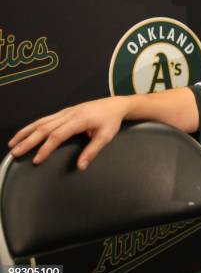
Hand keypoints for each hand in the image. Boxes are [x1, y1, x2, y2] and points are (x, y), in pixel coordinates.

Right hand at [8, 96, 129, 170]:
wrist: (114, 105)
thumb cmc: (111, 121)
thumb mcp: (106, 136)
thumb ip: (92, 151)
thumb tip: (81, 167)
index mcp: (79, 120)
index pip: (58, 135)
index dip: (46, 148)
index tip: (36, 160)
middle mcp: (69, 114)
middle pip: (44, 128)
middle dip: (28, 141)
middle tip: (15, 153)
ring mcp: (65, 112)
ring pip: (41, 122)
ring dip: (25, 133)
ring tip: (12, 144)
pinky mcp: (64, 112)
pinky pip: (44, 119)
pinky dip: (32, 126)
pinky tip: (24, 133)